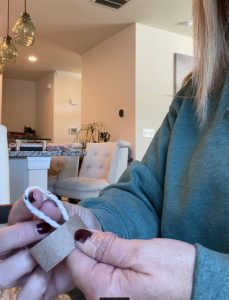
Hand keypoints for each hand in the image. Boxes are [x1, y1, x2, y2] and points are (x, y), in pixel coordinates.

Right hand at [7, 189, 100, 298]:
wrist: (91, 244)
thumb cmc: (74, 225)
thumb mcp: (69, 213)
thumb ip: (57, 209)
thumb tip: (44, 203)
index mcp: (21, 227)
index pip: (13, 215)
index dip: (23, 208)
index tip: (38, 199)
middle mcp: (17, 250)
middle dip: (18, 235)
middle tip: (43, 230)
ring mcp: (24, 271)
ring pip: (5, 274)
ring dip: (25, 263)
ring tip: (46, 255)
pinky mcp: (38, 289)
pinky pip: (26, 296)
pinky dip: (34, 288)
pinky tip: (47, 277)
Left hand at [67, 230, 195, 299]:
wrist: (201, 288)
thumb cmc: (177, 270)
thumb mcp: (141, 252)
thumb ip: (107, 247)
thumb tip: (79, 237)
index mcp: (104, 290)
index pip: (73, 261)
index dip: (74, 239)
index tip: (79, 224)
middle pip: (80, 268)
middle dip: (88, 247)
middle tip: (108, 235)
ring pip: (90, 273)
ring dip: (98, 256)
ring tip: (116, 246)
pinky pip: (101, 281)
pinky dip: (106, 266)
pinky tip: (119, 259)